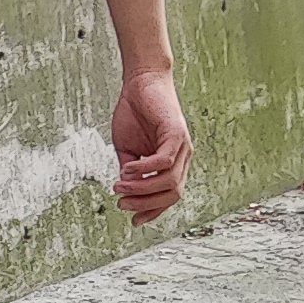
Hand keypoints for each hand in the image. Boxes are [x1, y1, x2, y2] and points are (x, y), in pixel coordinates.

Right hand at [111, 70, 189, 223]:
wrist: (140, 82)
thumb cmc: (134, 112)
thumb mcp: (127, 148)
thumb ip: (130, 169)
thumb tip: (125, 189)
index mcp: (173, 163)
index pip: (169, 196)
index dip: (152, 211)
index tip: (133, 220)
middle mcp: (183, 157)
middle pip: (172, 194)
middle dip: (146, 204)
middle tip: (122, 204)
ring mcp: (183, 146)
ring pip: (169, 182)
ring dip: (142, 189)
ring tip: (120, 186)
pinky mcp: (177, 133)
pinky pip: (165, 161)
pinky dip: (145, 169)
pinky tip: (128, 169)